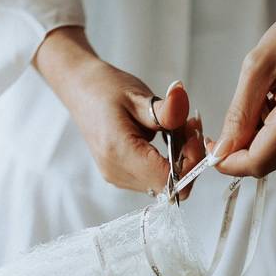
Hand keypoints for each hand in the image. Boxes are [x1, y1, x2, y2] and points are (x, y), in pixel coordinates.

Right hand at [34, 27, 205, 194]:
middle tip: (190, 127)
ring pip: (164, 185)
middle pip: (169, 186)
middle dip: (188, 160)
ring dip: (180, 160)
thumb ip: (166, 110)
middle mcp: (117, 172)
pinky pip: (154, 178)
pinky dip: (167, 162)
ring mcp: (118, 177)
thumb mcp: (139, 96)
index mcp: (119, 153)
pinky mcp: (121, 176)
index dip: (190, 162)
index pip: (168, 179)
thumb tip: (184, 101)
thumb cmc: (106, 89)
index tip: (194, 135)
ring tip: (177, 128)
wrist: (80, 90)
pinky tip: (167, 139)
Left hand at [210, 0, 275, 176]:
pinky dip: (272, 131)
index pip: (259, 161)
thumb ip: (239, 113)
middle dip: (241, 151)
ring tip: (258, 100)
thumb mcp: (258, 66)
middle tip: (228, 124)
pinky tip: (272, 103)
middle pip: (268, 163)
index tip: (211, 148)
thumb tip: (223, 148)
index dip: (230, 162)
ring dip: (257, 139)